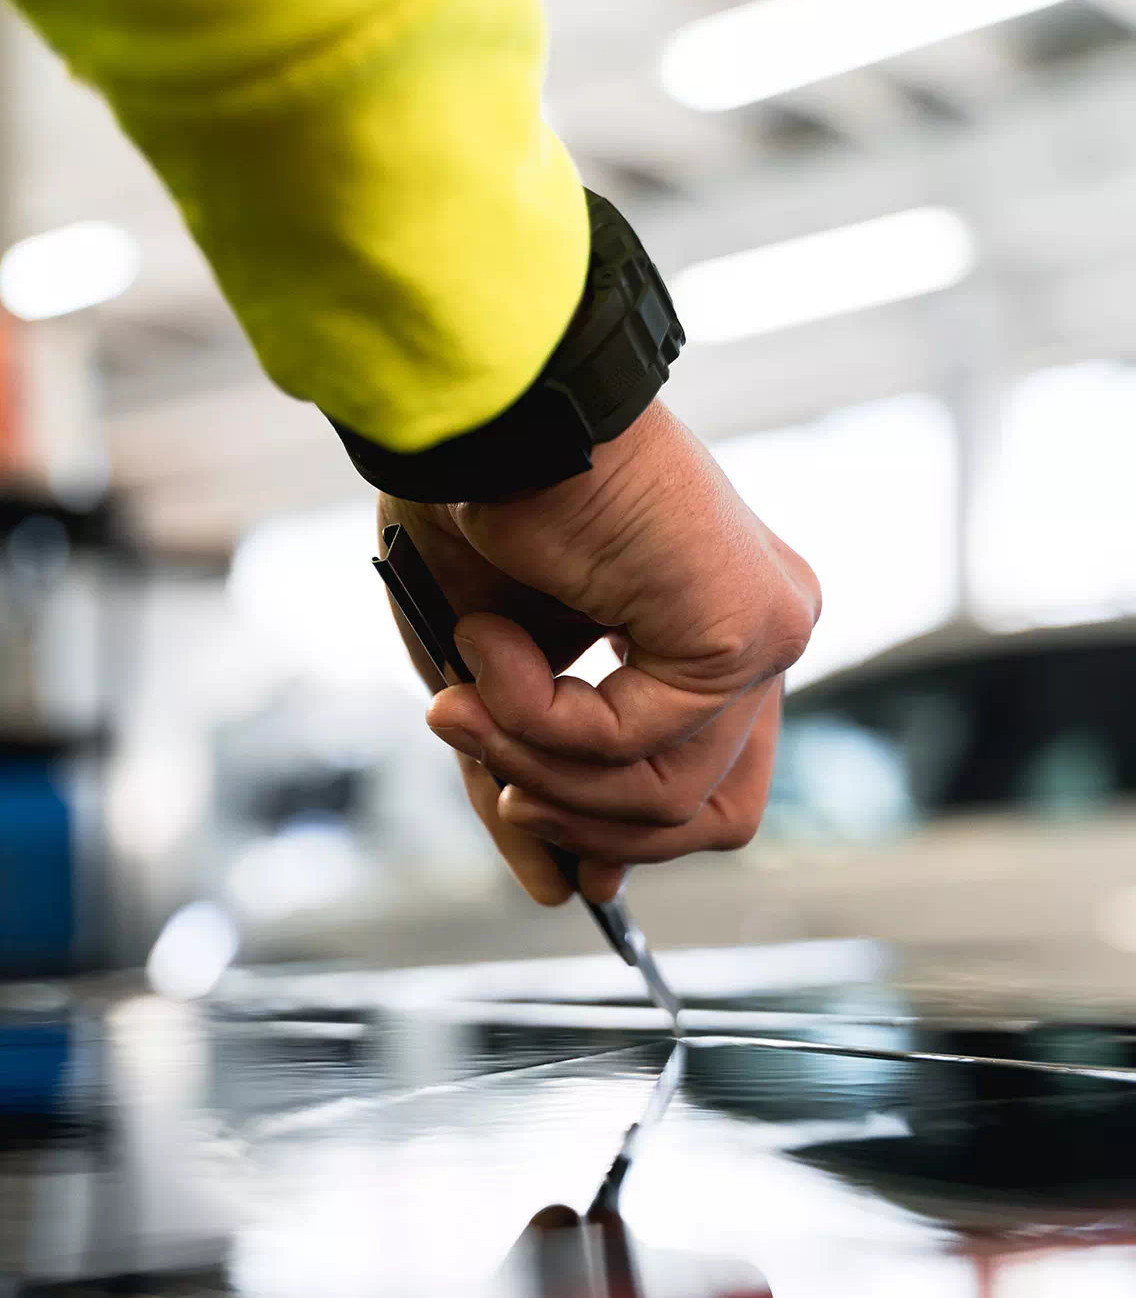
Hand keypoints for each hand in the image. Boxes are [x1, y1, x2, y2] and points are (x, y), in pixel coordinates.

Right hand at [379, 400, 819, 904]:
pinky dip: (534, 713)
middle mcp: (755, 640)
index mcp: (706, 642)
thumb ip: (539, 775)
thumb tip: (564, 890)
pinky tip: (493, 641)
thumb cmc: (483, 512)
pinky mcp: (753, 626)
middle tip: (501, 782)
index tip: (552, 846)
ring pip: (666, 798)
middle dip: (592, 822)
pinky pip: (632, 746)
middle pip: (717, 817)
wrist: (482, 408)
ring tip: (465, 691)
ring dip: (533, 761)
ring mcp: (768, 633)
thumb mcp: (497, 679)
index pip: (707, 787)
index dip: (626, 834)